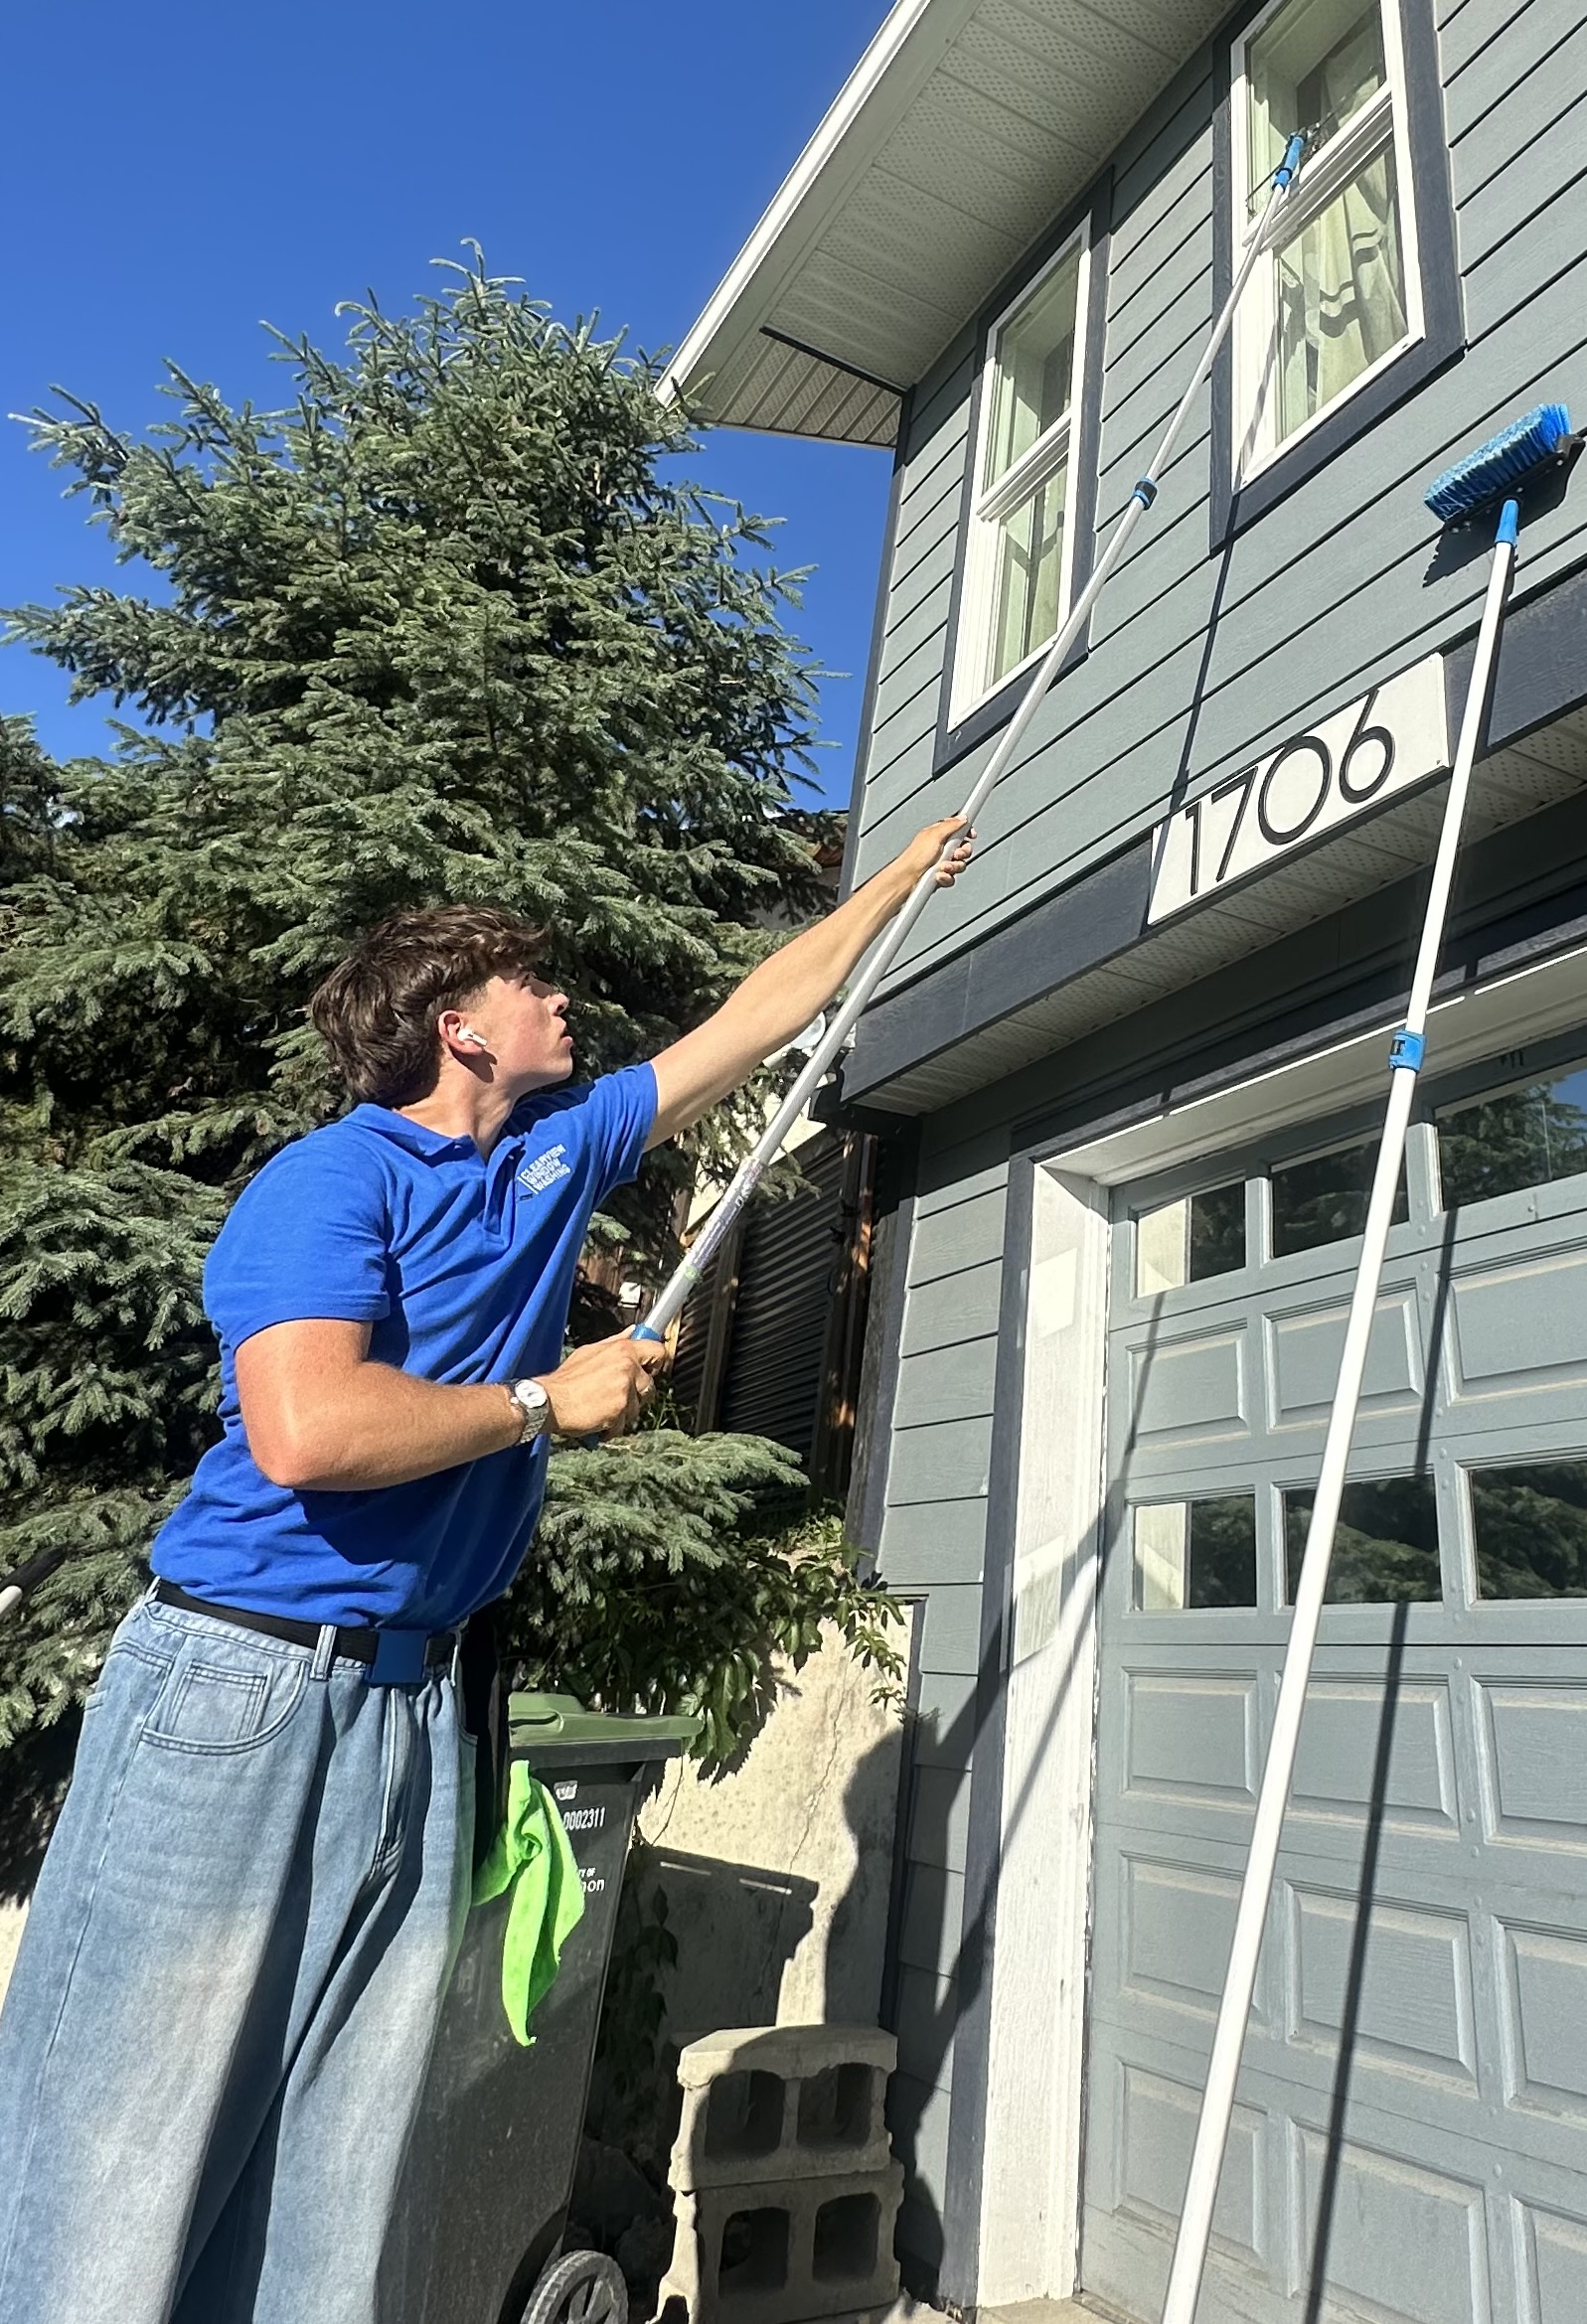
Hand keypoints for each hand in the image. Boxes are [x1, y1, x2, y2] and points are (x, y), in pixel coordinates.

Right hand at [535, 1333, 666, 1438]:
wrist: (549, 1402)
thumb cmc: (566, 1379)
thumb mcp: (590, 1352)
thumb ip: (616, 1342)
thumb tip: (634, 1331)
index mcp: (622, 1350)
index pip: (657, 1351)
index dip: (656, 1362)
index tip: (650, 1369)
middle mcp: (627, 1367)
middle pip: (650, 1385)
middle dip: (637, 1394)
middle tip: (617, 1395)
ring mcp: (624, 1389)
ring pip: (637, 1407)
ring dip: (623, 1412)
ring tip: (602, 1407)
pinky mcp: (619, 1409)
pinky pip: (624, 1424)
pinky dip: (612, 1426)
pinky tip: (598, 1419)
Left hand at [891, 814, 973, 897]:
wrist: (907, 878)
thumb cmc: (916, 857)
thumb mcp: (935, 835)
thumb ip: (951, 825)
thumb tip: (963, 817)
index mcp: (939, 834)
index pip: (958, 829)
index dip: (966, 832)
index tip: (971, 835)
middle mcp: (941, 848)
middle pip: (963, 849)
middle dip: (962, 853)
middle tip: (955, 854)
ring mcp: (941, 863)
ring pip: (959, 865)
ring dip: (953, 866)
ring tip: (942, 866)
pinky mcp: (941, 876)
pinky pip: (952, 878)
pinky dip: (947, 878)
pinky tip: (939, 876)